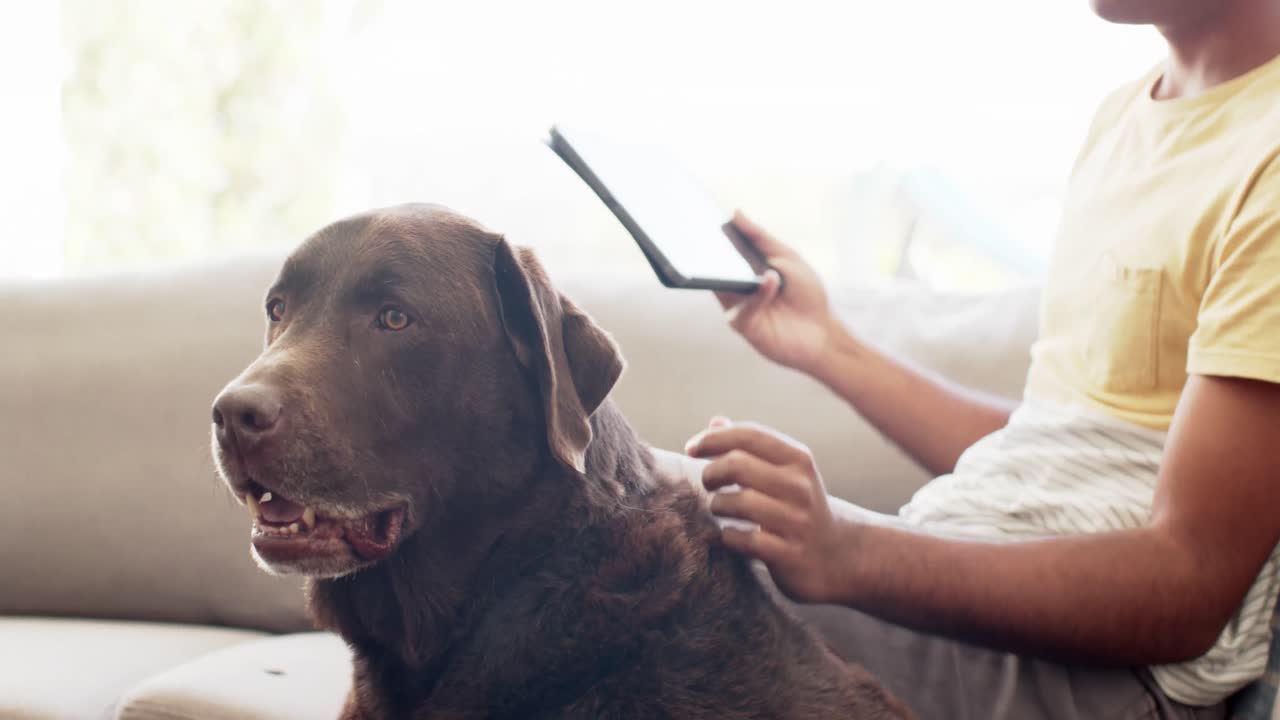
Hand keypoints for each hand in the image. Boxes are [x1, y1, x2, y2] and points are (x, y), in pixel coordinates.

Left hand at [686, 417, 853, 603]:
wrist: (837, 555)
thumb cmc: (797, 506)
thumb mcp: (784, 472)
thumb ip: (750, 447)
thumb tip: (716, 422)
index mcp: (798, 459)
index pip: (748, 435)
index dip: (712, 438)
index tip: (691, 449)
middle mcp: (800, 487)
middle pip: (737, 465)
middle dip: (711, 473)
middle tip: (708, 482)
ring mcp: (797, 521)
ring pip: (737, 502)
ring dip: (717, 505)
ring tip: (720, 508)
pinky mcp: (789, 554)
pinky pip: (743, 539)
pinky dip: (727, 536)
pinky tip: (730, 535)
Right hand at [717, 212, 836, 374]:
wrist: (822, 331)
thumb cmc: (807, 295)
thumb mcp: (787, 257)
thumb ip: (761, 237)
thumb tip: (736, 213)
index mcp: (746, 270)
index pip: (723, 251)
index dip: (713, 237)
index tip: (702, 219)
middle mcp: (737, 287)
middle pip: (716, 268)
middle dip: (711, 254)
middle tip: (705, 238)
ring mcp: (738, 306)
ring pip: (724, 288)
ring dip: (739, 274)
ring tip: (756, 263)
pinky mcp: (743, 326)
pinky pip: (741, 308)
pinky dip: (757, 295)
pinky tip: (771, 282)